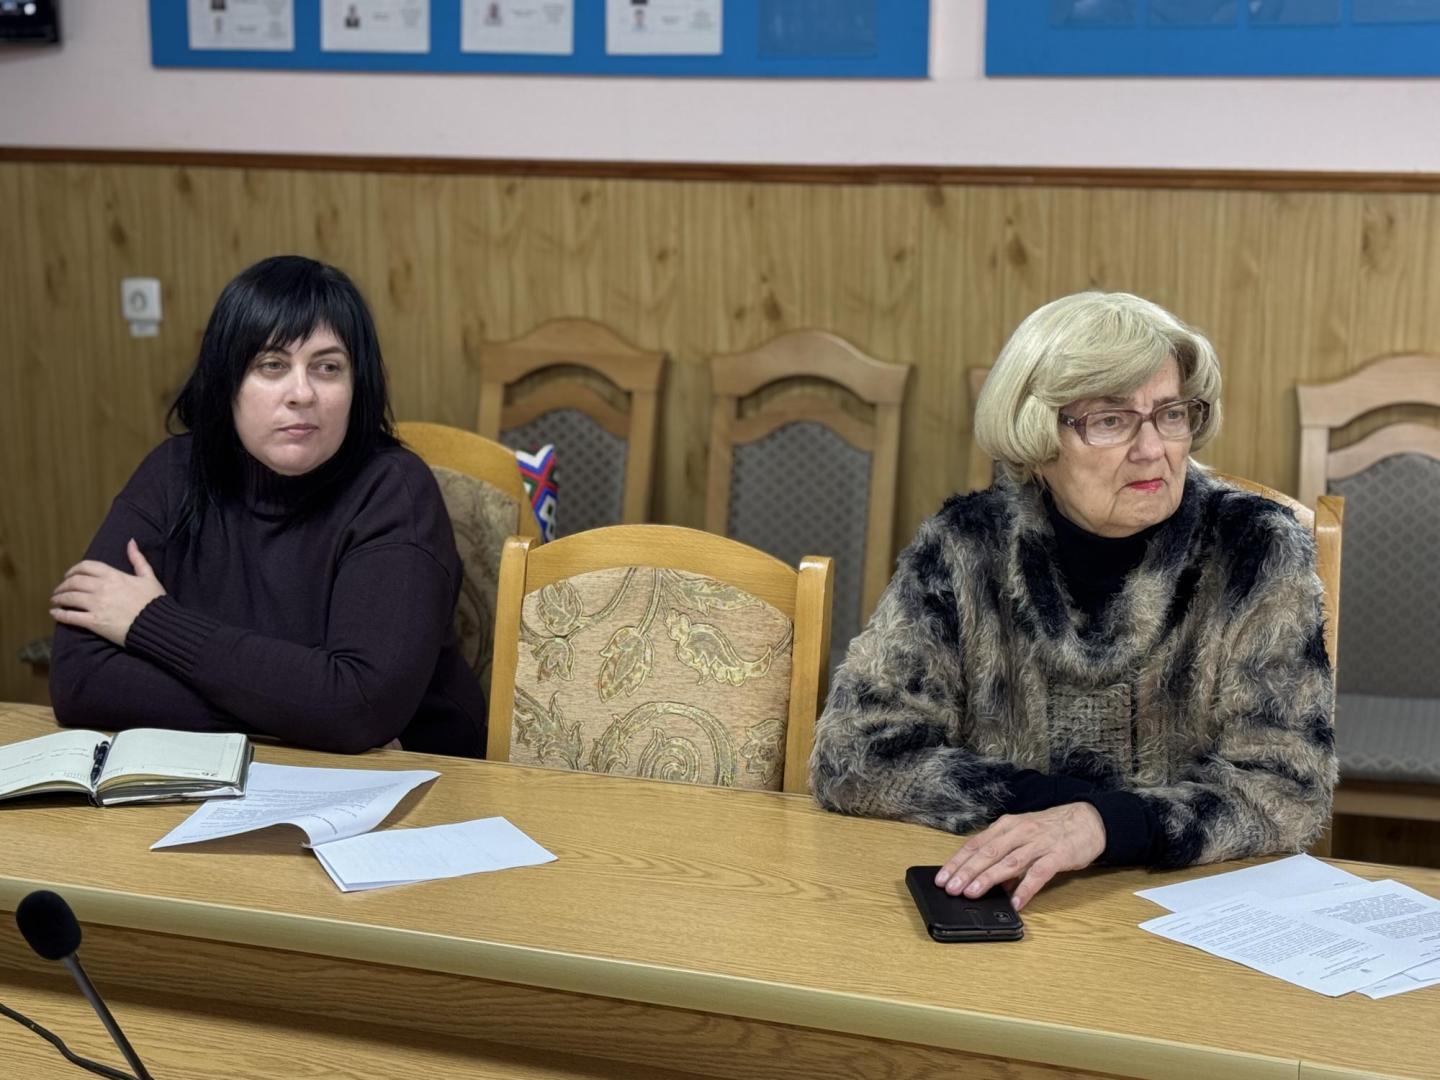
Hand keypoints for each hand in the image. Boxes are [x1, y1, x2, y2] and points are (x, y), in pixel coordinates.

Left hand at [51, 539, 166, 647]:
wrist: (158, 624)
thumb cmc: (155, 601)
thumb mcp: (149, 577)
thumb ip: (138, 559)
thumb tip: (131, 542)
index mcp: (114, 576)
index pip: (86, 567)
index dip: (74, 570)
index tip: (69, 575)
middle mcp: (102, 588)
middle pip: (74, 582)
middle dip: (63, 585)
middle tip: (60, 590)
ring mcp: (96, 605)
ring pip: (69, 597)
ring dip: (59, 598)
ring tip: (55, 600)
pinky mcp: (94, 622)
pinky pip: (71, 616)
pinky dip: (60, 614)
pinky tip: (54, 613)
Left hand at [933, 803, 1105, 911]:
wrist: (1088, 819)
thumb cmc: (1051, 829)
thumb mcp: (1022, 835)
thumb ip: (1004, 854)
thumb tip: (987, 881)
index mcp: (1006, 826)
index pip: (975, 844)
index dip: (957, 861)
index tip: (942, 877)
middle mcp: (1019, 832)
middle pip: (987, 853)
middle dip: (966, 871)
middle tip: (950, 888)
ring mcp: (1038, 843)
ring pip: (1008, 862)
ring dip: (988, 878)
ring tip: (972, 893)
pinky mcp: (1058, 855)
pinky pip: (1038, 874)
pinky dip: (1025, 889)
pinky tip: (1015, 902)